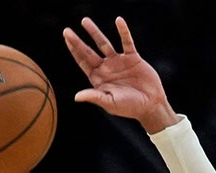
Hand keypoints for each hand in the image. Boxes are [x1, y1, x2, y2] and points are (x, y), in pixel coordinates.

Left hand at [63, 16, 176, 132]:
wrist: (149, 105)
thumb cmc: (128, 107)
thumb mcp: (109, 103)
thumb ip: (94, 97)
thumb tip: (76, 97)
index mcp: (97, 78)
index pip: (82, 62)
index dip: (73, 51)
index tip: (65, 40)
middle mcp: (105, 68)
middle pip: (88, 51)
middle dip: (77, 41)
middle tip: (66, 30)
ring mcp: (118, 62)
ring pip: (104, 43)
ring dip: (94, 32)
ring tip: (84, 21)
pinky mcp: (133, 58)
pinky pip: (127, 42)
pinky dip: (123, 31)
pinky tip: (118, 21)